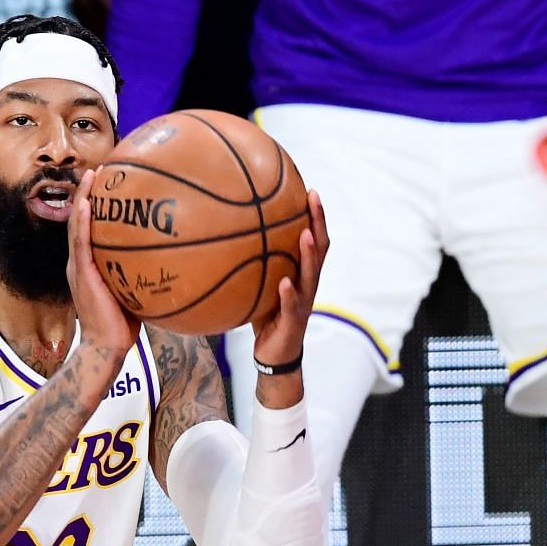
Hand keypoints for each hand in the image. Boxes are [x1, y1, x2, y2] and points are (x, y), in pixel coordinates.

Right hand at [66, 170, 141, 358]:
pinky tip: (87, 203)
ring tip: (91, 176)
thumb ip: (145, 274)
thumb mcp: (136, 293)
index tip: (107, 184)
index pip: (91, 230)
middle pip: (81, 220)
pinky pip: (81, 243)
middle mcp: (81, 262)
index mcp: (90, 265)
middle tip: (98, 170)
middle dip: (88, 194)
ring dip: (83, 198)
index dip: (95, 205)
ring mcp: (78, 267)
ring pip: (78, 225)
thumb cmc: (123, 326)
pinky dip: (82, 221)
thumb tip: (176, 259)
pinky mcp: (82, 274)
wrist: (106, 348)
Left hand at [252, 190, 327, 370]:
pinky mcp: (294, 321)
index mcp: (302, 273)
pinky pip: (292, 305)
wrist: (274, 355)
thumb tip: (226, 236)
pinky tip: (285, 283)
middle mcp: (308, 283)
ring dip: (310, 254)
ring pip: (312, 274)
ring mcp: (304, 302)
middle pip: (320, 248)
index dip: (315, 216)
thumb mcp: (259, 285)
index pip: (314, 238)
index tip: (309, 190)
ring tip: (306, 234)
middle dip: (318, 222)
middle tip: (313, 198)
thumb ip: (253, 263)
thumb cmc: (266, 316)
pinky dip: (289, 293)